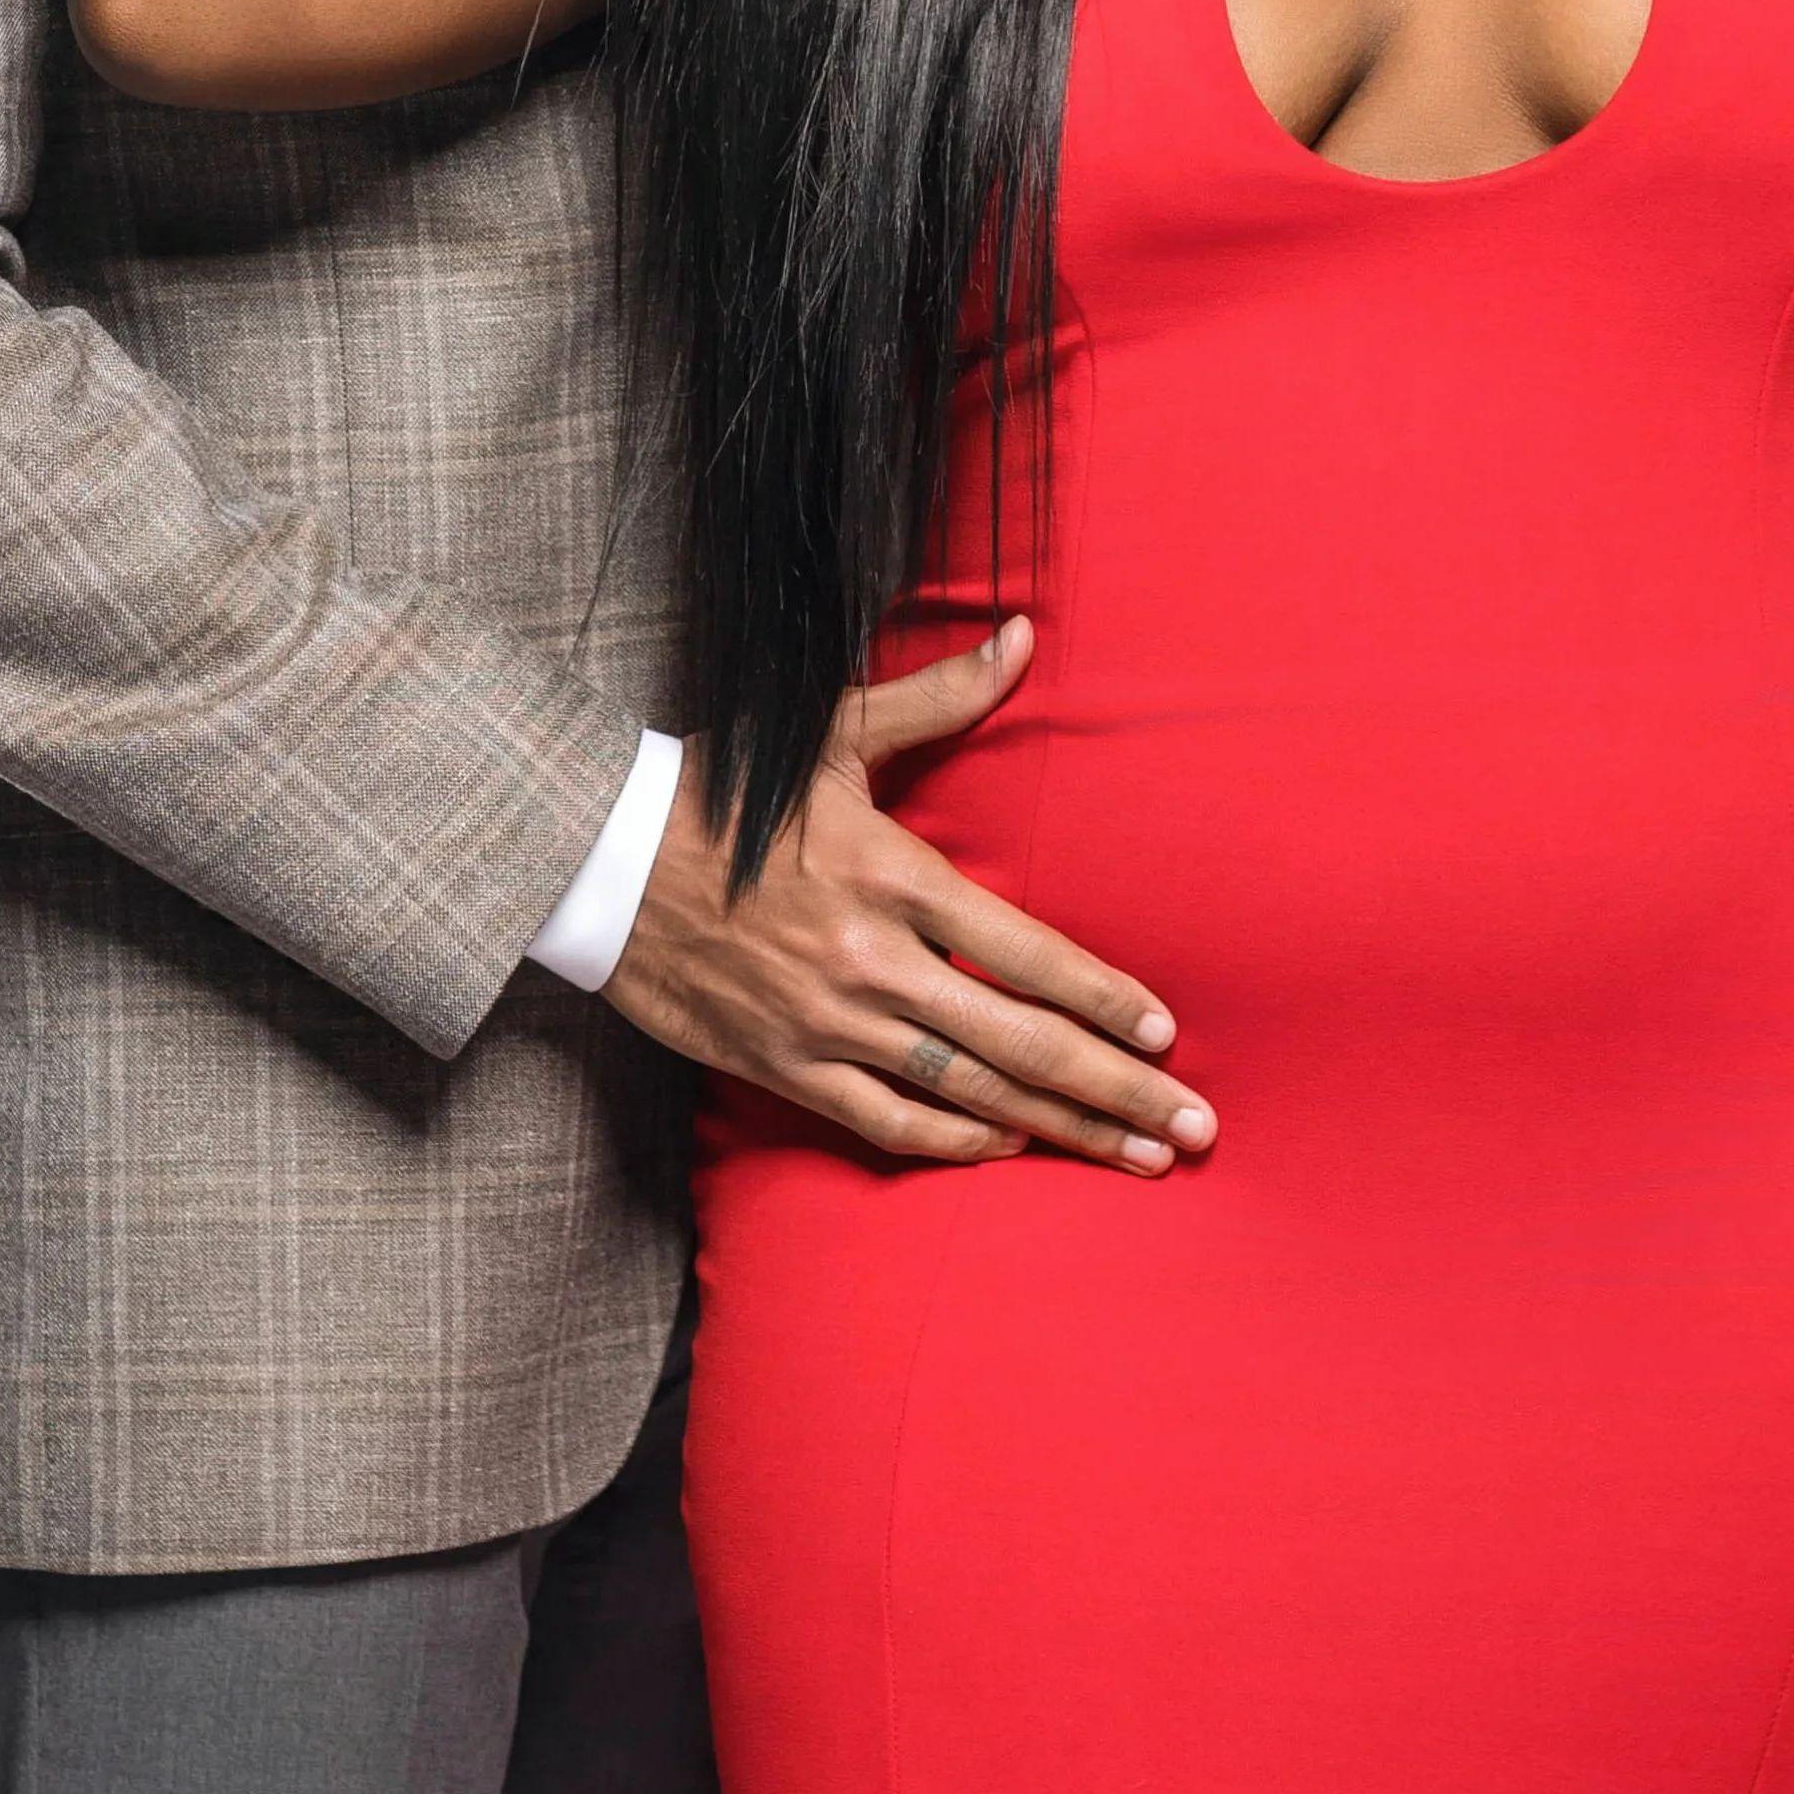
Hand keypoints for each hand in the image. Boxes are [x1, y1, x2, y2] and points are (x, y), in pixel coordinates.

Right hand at [597, 619, 1215, 1170]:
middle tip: (1194, 1127)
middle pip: (1021, 1042)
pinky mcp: (785, 1066)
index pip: (1027, 953)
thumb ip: (941, 696)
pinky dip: (955, 1142)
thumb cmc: (727, 790)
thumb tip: (1024, 636)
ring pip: (970, 1093)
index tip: (1166, 1032)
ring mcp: (830, 1024)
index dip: (1104, 998)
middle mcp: (872, 961)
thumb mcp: (833, 731)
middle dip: (1118, 1089)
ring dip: (1062, 1130)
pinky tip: (1013, 1149)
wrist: (600, 859)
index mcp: (895, 876)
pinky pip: (887, 1122)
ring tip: (1139, 1157)